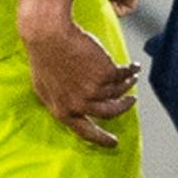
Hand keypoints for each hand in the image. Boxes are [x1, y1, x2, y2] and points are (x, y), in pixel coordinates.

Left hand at [21, 17, 140, 149]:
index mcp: (63, 112)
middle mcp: (80, 105)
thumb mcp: (42, 88)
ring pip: (119, 93)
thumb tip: (68, 109)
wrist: (48, 35)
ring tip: (131, 78)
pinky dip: (132, 71)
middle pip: (110, 113)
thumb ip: (57, 102)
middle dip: (123, 108)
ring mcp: (94, 90)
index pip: (85, 132)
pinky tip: (134, 67)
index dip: (102, 139)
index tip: (114, 142)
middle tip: (131, 102)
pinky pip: (124, 76)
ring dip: (128, 86)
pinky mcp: (106, 74)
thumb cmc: (42, 57)